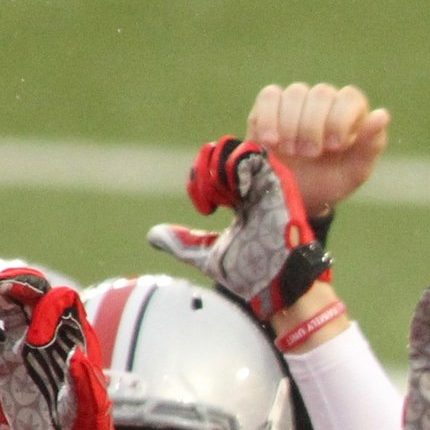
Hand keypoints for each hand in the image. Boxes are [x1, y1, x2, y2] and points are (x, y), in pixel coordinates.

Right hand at [0, 271, 125, 429]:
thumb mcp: (90, 410)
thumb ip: (85, 382)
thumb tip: (77, 355)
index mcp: (77, 343)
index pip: (62, 304)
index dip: (42, 297)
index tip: (23, 303)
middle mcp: (51, 341)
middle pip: (31, 300)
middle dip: (12, 285)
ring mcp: (27, 350)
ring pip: (6, 312)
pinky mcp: (7, 364)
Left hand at [147, 139, 330, 319]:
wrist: (275, 282)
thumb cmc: (252, 274)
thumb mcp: (207, 255)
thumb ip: (183, 242)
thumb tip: (153, 236)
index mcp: (240, 201)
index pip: (212, 169)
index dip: (198, 180)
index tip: (205, 208)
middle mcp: (253, 188)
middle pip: (219, 152)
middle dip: (204, 169)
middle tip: (209, 198)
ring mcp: (265, 182)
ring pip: (232, 148)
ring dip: (218, 168)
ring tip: (224, 195)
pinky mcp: (276, 180)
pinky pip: (250, 151)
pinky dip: (234, 166)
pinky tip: (236, 191)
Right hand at [246, 83, 390, 220]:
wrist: (292, 196)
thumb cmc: (329, 182)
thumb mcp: (354, 171)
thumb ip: (370, 144)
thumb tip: (382, 115)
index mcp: (351, 114)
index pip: (350, 97)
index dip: (341, 118)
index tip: (335, 146)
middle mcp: (326, 101)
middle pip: (322, 93)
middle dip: (315, 126)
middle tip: (311, 154)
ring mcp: (297, 100)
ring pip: (295, 93)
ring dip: (292, 125)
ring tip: (292, 151)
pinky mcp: (270, 105)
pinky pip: (269, 96)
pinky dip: (269, 118)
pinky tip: (272, 142)